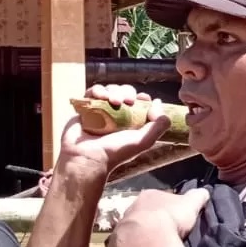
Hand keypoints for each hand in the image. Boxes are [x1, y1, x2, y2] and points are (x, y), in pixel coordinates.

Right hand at [56, 85, 176, 179]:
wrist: (87, 157)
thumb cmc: (116, 152)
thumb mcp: (144, 141)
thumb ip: (159, 124)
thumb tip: (158, 102)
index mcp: (131, 122)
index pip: (139, 102)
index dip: (142, 97)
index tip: (143, 98)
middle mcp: (117, 115)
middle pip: (125, 92)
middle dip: (128, 92)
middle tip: (127, 101)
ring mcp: (101, 111)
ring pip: (110, 90)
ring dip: (113, 91)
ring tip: (113, 101)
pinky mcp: (86, 108)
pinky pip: (93, 92)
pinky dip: (97, 90)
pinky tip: (100, 96)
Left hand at [106, 188, 210, 246]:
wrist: (148, 241)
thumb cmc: (171, 218)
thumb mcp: (191, 204)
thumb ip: (197, 196)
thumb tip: (204, 192)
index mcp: (148, 196)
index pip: (157, 200)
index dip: (167, 210)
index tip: (175, 220)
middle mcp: (129, 210)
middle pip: (141, 217)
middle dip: (150, 226)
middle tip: (163, 237)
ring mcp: (119, 230)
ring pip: (130, 235)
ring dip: (139, 242)